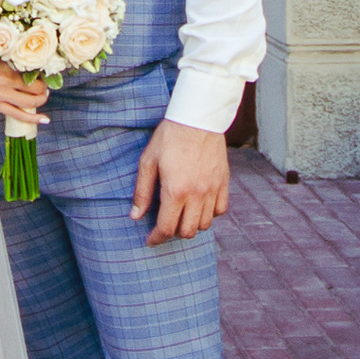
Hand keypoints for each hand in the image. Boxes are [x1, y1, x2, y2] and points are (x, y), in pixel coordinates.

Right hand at [0, 52, 50, 130]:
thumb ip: (6, 61)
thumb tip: (23, 64)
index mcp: (6, 67)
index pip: (34, 74)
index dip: (43, 76)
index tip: (44, 75)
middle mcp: (5, 82)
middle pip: (35, 90)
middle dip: (44, 91)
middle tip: (45, 88)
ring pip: (28, 103)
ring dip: (40, 102)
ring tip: (44, 100)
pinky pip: (16, 114)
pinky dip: (31, 118)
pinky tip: (42, 119)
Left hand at [133, 121, 229, 239]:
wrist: (197, 118)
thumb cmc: (169, 137)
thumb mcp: (148, 162)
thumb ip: (142, 192)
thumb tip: (135, 216)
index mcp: (175, 191)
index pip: (167, 228)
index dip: (157, 238)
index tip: (151, 240)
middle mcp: (196, 195)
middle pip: (187, 231)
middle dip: (173, 233)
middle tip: (164, 225)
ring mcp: (212, 189)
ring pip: (205, 224)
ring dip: (192, 225)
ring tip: (182, 215)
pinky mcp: (223, 182)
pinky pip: (220, 210)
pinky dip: (210, 214)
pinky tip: (200, 206)